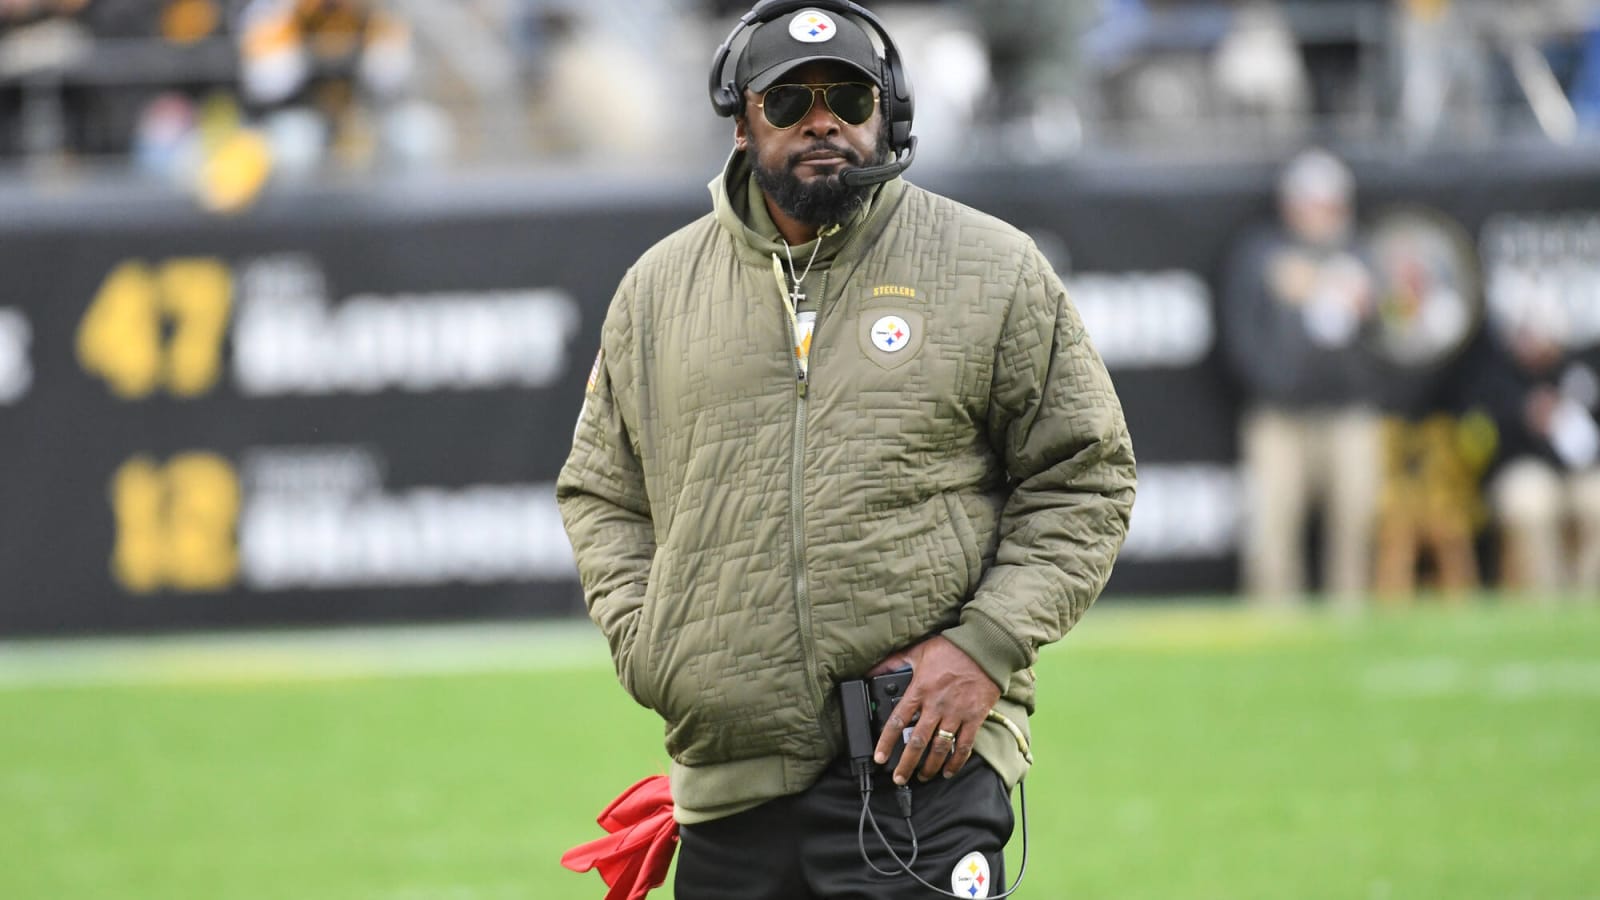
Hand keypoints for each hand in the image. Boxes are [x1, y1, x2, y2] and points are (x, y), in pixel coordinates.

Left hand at [868, 636, 1000, 785]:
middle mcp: (936, 705)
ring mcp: (956, 713)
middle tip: (899, 778)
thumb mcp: (917, 651)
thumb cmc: (951, 648)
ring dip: (929, 766)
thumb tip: (871, 670)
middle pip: (917, 741)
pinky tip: (948, 771)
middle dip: (906, 763)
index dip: (886, 742)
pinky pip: (964, 745)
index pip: (898, 720)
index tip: (879, 757)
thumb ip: (894, 663)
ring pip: (940, 747)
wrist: (984, 647)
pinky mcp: (975, 718)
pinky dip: (956, 761)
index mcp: (920, 690)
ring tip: (922, 777)